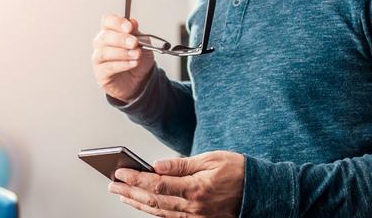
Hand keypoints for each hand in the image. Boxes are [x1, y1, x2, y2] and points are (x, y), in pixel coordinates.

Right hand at [92, 14, 155, 102]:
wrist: (140, 79)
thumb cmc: (137, 59)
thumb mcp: (143, 43)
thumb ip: (137, 33)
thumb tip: (132, 22)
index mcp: (111, 31)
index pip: (107, 21)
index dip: (117, 22)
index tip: (129, 27)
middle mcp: (102, 43)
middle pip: (104, 36)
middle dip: (121, 39)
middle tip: (134, 43)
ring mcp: (99, 58)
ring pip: (104, 52)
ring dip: (122, 53)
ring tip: (136, 55)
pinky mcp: (100, 73)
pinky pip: (108, 67)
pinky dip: (122, 64)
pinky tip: (133, 63)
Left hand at [108, 151, 244, 216]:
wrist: (259, 193)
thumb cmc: (238, 171)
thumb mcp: (211, 159)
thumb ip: (182, 164)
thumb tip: (156, 165)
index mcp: (196, 189)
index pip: (157, 185)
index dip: (135, 179)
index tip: (120, 171)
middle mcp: (193, 208)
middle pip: (153, 201)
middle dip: (129, 192)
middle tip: (112, 184)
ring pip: (158, 212)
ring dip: (137, 203)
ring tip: (121, 194)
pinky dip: (153, 212)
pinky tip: (144, 205)